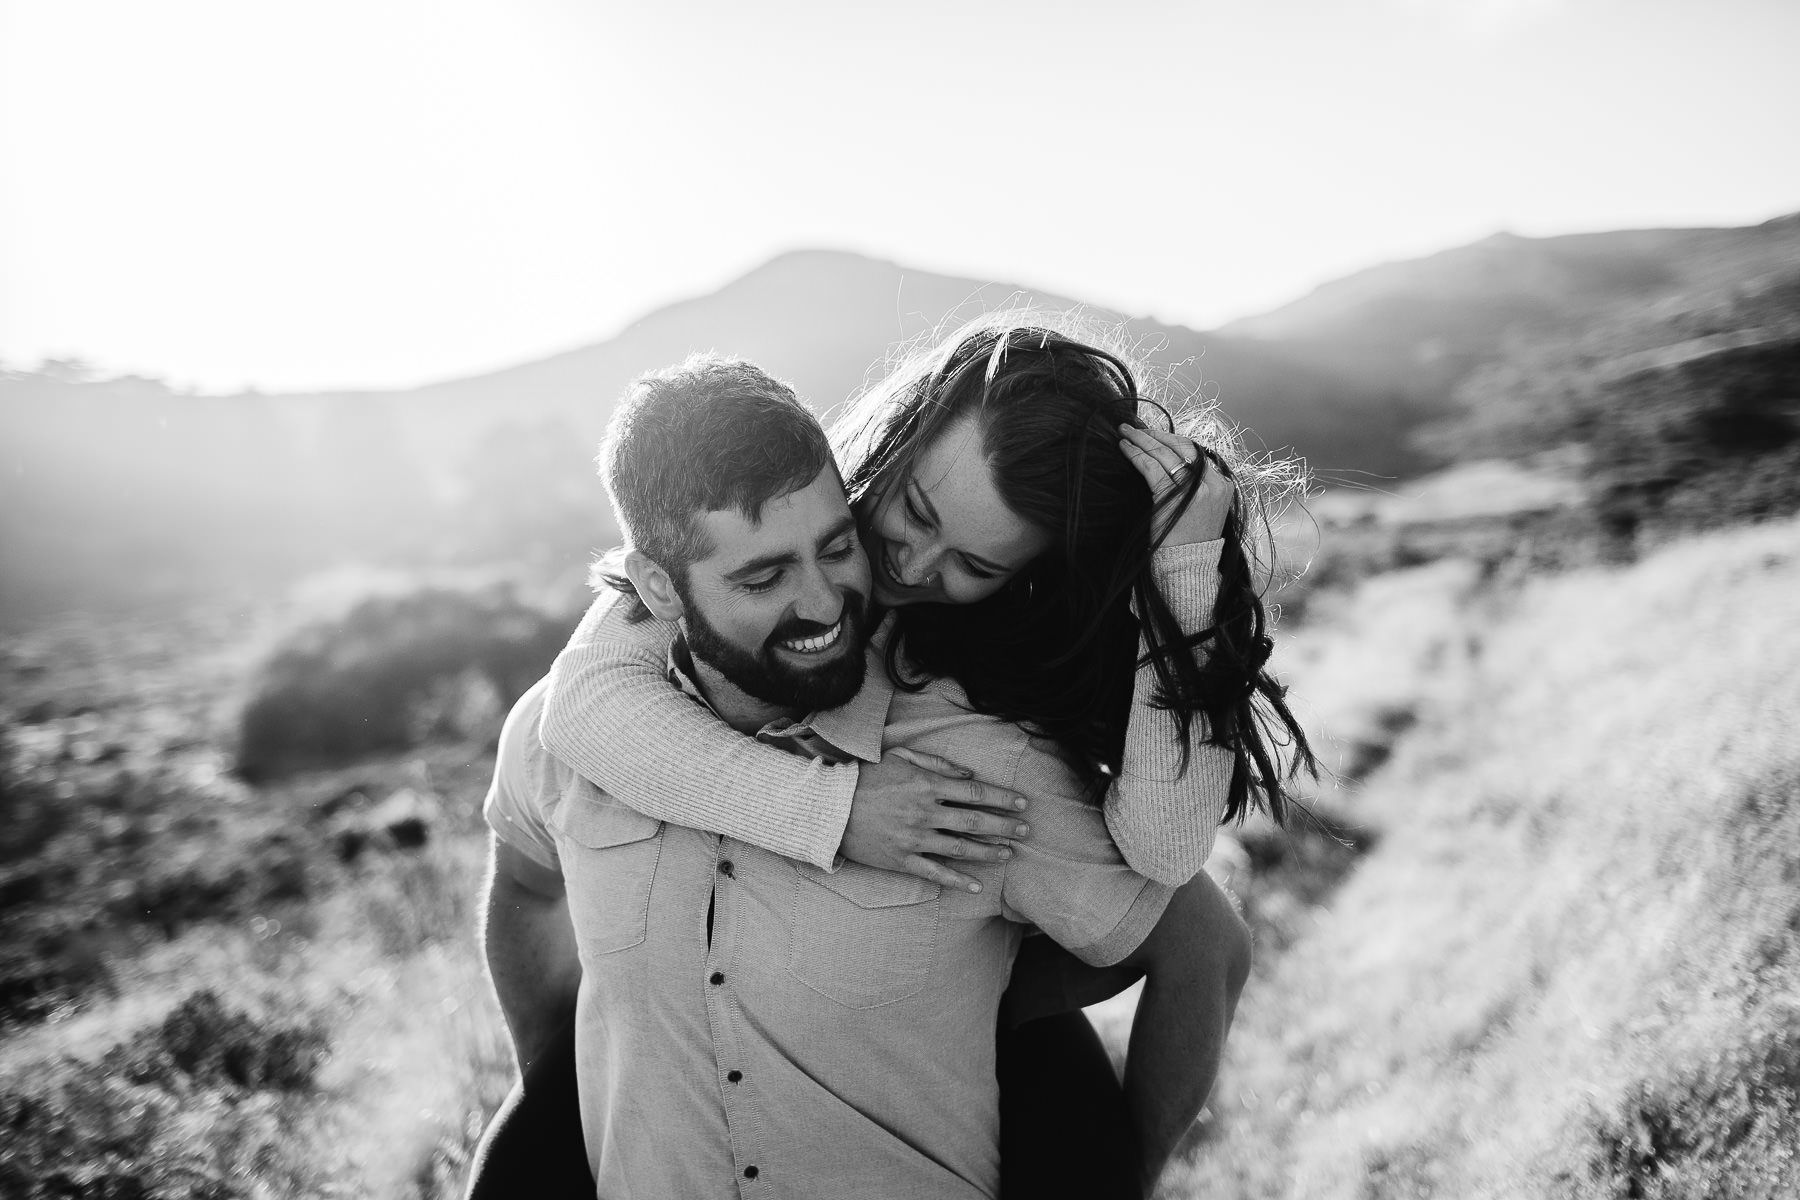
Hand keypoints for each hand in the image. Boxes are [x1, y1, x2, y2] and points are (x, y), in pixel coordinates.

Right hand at [841, 748, 1030, 892]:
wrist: (830, 807)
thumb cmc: (866, 778)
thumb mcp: (900, 757)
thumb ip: (936, 763)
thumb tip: (968, 774)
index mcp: (926, 785)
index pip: (974, 792)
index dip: (1002, 797)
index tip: (1021, 802)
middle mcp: (924, 812)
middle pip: (974, 821)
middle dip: (1004, 825)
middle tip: (1026, 830)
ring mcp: (913, 839)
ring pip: (960, 848)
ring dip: (988, 851)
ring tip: (1009, 853)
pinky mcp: (901, 860)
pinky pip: (935, 872)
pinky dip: (957, 879)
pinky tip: (977, 884)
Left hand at [1119, 424, 1234, 546]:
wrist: (1190, 566)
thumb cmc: (1192, 540)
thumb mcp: (1204, 509)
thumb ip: (1197, 486)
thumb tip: (1174, 463)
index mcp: (1223, 485)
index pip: (1196, 452)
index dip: (1173, 440)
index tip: (1154, 434)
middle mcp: (1213, 484)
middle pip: (1182, 448)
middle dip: (1157, 435)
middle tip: (1136, 427)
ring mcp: (1195, 490)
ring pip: (1165, 454)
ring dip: (1143, 440)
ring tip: (1125, 432)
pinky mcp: (1173, 497)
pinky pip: (1152, 468)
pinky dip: (1136, 455)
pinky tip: (1124, 448)